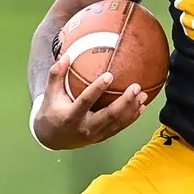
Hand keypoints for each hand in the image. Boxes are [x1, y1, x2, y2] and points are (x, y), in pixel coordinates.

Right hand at [32, 54, 149, 149]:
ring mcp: (95, 135)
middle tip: (136, 87)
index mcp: (71, 116)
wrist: (53, 138)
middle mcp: (85, 127)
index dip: (97, 89)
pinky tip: (141, 107)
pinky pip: (119, 128)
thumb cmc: (52, 111)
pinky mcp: (102, 137)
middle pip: (109, 115)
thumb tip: (66, 55)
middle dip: (125, 102)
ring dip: (132, 109)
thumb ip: (56, 74)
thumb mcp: (50, 93)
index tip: (109, 75)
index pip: (86, 101)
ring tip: (143, 95)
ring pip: (117, 123)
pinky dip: (132, 118)